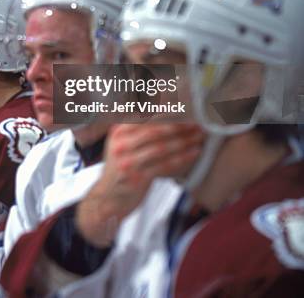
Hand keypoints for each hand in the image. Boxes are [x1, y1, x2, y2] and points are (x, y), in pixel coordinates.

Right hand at [76, 122, 203, 245]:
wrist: (108, 198)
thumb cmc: (122, 167)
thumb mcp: (122, 143)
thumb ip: (138, 128)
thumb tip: (166, 110)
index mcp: (118, 131)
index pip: (146, 117)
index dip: (168, 112)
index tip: (186, 109)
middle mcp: (121, 144)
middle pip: (155, 130)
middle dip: (179, 125)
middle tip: (197, 122)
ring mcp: (128, 162)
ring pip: (162, 147)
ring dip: (184, 141)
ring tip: (199, 136)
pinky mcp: (138, 178)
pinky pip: (165, 165)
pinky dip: (182, 158)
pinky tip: (194, 152)